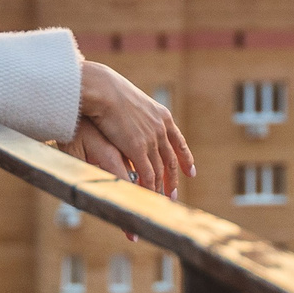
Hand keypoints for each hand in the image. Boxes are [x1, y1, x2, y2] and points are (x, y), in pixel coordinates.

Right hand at [70, 61, 195, 197]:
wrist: (103, 90)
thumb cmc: (109, 92)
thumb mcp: (132, 102)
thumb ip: (137, 116)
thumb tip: (133, 122)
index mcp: (162, 116)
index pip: (178, 142)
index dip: (185, 158)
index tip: (190, 172)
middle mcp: (161, 129)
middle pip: (171, 160)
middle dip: (173, 179)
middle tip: (174, 195)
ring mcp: (151, 139)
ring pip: (161, 170)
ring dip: (162, 188)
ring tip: (162, 202)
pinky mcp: (138, 148)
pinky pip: (147, 174)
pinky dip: (149, 188)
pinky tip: (147, 196)